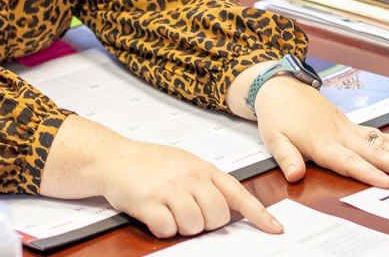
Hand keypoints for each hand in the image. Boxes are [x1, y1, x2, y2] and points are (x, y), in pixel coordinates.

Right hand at [39, 116, 281, 237]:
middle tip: (188, 213)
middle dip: (206, 223)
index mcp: (202, 168)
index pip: (238, 193)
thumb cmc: (149, 163)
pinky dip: (162, 229)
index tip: (275, 229)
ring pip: (194, 226)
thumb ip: (206, 182)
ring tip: (168, 211)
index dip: (259, 214)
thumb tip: (227, 208)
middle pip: (217, 217)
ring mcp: (170, 189)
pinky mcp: (149, 203)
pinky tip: (154, 214)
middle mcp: (190, 177)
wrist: (113, 158)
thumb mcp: (185, 163)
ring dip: (182, 227)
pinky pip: (168, 230)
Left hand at [251, 76, 388, 186]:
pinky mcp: (352, 125)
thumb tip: (294, 175)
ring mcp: (349, 129)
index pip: (350, 162)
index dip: (369, 173)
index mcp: (324, 143)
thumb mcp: (274, 139)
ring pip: (383, 143)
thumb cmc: (277, 114)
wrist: (280, 86)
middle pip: (375, 153)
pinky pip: (379, 135)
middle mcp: (342, 136)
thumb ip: (287, 158)